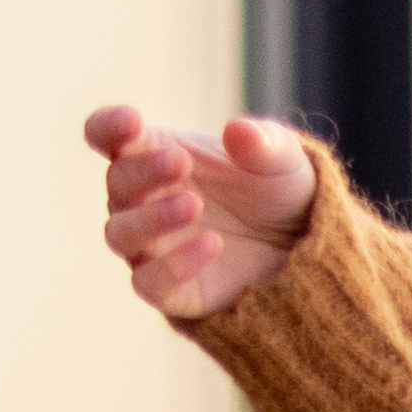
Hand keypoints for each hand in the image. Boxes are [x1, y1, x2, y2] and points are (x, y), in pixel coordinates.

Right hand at [88, 104, 323, 321]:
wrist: (304, 247)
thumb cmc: (279, 191)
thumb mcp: (283, 160)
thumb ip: (265, 142)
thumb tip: (238, 130)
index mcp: (156, 153)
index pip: (107, 136)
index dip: (108, 127)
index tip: (131, 122)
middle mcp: (144, 199)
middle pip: (117, 183)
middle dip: (143, 170)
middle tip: (181, 162)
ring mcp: (152, 245)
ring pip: (121, 233)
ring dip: (152, 217)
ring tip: (193, 204)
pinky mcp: (171, 290)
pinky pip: (151, 282)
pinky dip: (173, 266)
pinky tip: (213, 245)